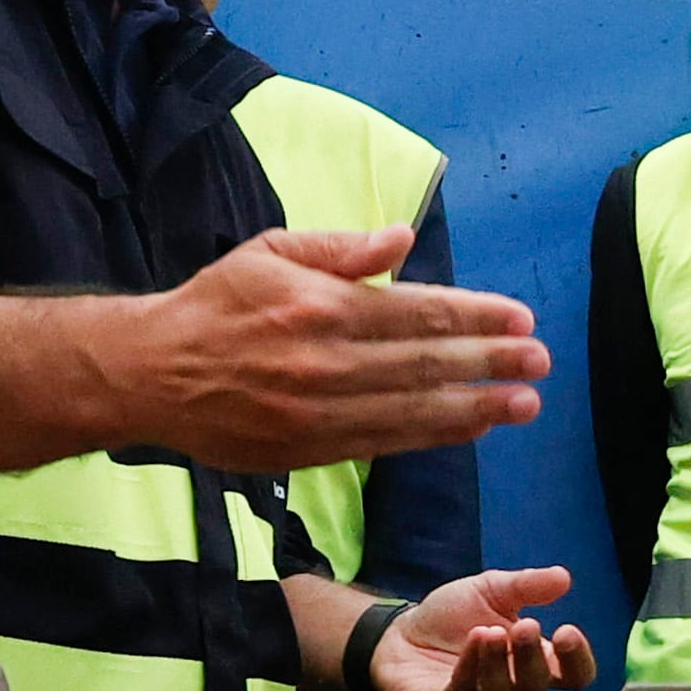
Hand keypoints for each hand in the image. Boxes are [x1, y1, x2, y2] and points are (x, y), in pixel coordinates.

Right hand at [122, 228, 551, 473]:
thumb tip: (404, 238)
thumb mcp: (270, 252)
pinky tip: (470, 428)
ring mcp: (318, 413)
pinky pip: (384, 443)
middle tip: (540, 360)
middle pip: (426, 363)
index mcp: (320, 306)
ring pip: (413, 411)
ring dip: (476, 408)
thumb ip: (341, 249)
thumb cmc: (214, 304)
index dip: (475, 317)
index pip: (417, 313)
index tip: (520, 318)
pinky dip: (432, 435)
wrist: (149, 374)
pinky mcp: (307, 452)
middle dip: (491, 362)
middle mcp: (325, 363)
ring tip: (524, 403)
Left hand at [366, 567, 598, 690]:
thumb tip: (563, 578)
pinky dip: (470, 670)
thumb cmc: (453, 618)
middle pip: (538, 687)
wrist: (398, 633)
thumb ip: (527, 585)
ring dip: (499, 664)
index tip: (569, 631)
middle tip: (525, 625)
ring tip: (489, 631)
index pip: (574, 676)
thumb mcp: (492, 590)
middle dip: (532, 656)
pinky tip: (473, 641)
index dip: (578, 660)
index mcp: (534, 663)